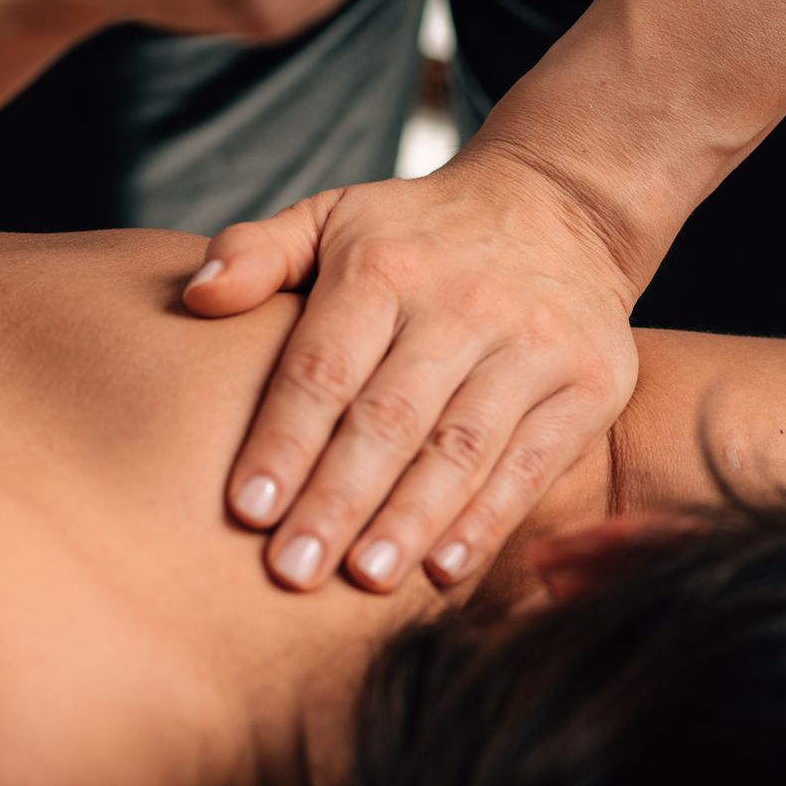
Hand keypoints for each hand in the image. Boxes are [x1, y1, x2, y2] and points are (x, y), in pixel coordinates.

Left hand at [183, 151, 640, 592]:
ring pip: (460, 447)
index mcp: (384, 266)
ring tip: (364, 580)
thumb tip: (197, 297)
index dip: (284, 440)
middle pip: (389, 418)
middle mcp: (461, 304)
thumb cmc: (416, 232)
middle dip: (337, 499)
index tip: (245, 509)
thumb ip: (257, 253)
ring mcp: (532, 345)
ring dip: (410, 520)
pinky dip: (489, 519)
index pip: (323, 366)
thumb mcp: (331, 215)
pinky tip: (443, 569)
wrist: (561, 205)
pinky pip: (533, 462)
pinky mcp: (588, 383)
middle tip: (292, 570)